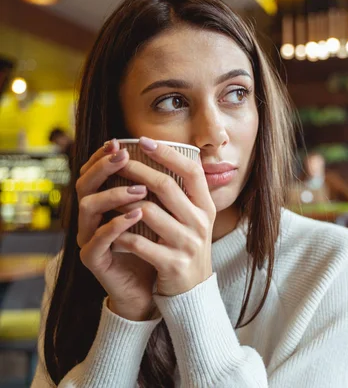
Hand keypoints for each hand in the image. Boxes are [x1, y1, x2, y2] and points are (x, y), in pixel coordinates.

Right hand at [76, 139, 156, 320]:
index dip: (104, 156)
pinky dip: (116, 225)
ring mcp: (89, 237)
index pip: (95, 171)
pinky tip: (136, 215)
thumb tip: (181, 156)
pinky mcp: (93, 259)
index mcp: (104, 203)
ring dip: (113, 194)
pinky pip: (97, 239)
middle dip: (104, 166)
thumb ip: (161, 191)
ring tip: (139, 190)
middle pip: (84, 183)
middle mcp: (91, 218)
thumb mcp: (162, 215)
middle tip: (123, 156)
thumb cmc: (157, 247)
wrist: (151, 289)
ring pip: (87, 207)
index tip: (122, 142)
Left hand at [113, 137, 215, 296]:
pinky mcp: (172, 263)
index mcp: (206, 207)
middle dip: (137, 170)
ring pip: (147, 212)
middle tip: (117, 161)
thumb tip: (163, 160)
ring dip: (122, 202)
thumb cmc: (186, 249)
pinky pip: (138, 242)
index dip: (168, 153)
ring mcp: (187, 243)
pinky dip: (119, 234)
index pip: (192, 171)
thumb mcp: (194, 220)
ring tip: (107, 196)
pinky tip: (108, 230)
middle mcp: (200, 222)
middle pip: (166, 186)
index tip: (144, 140)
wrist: (192, 292)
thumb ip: (183, 195)